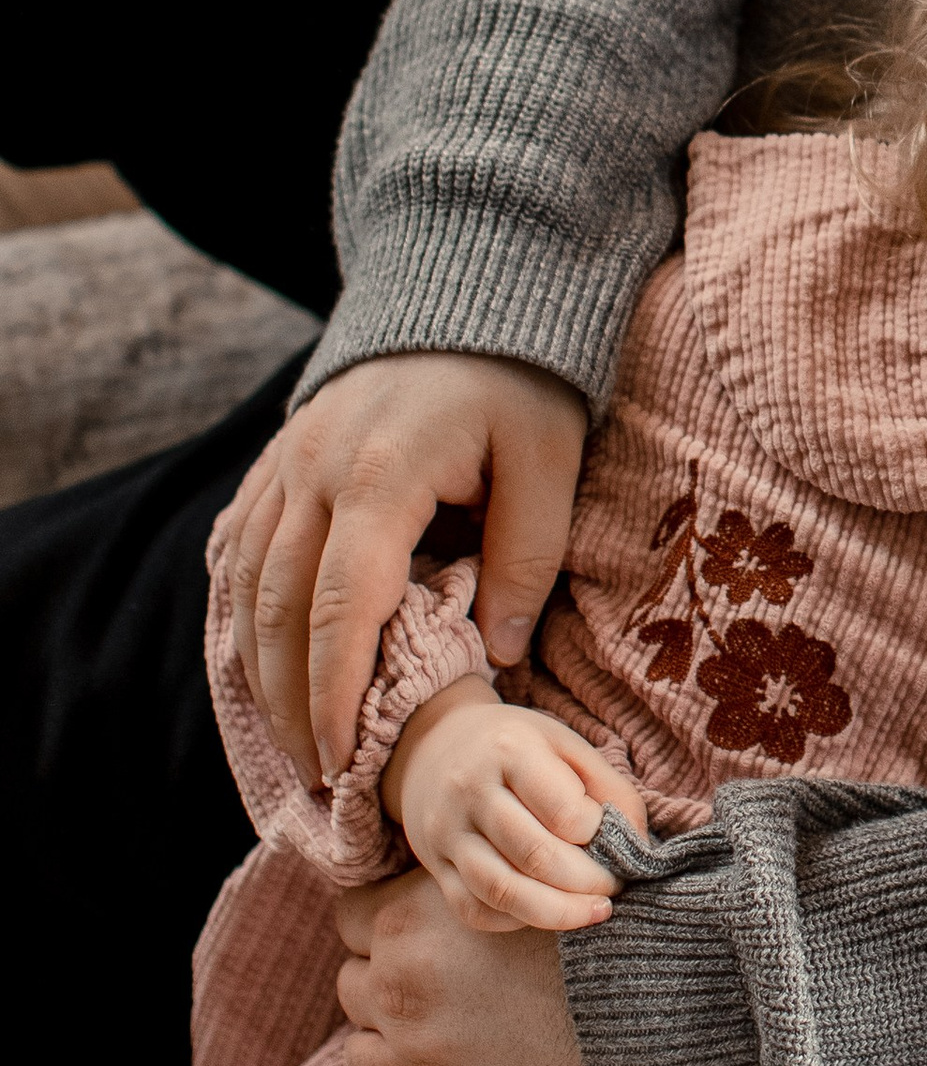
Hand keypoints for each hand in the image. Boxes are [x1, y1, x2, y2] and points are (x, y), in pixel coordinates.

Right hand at [228, 350, 587, 785]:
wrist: (470, 291)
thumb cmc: (522, 380)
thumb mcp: (549, 459)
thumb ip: (525, 556)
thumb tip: (496, 653)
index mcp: (381, 475)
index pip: (343, 606)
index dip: (336, 691)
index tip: (343, 758)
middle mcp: (314, 471)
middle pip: (278, 609)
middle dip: (289, 701)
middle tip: (317, 773)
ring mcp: (286, 462)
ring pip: (246, 585)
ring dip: (258, 667)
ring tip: (289, 738)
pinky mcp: (277, 460)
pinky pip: (239, 549)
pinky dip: (242, 612)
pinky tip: (260, 662)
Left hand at [332, 866, 620, 1065]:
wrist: (661, 996)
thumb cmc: (608, 927)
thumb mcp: (533, 879)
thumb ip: (481, 880)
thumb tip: (469, 875)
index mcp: (416, 921)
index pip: (351, 919)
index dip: (380, 924)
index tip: (408, 932)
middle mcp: (404, 990)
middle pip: (352, 987)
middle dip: (382, 986)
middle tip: (427, 989)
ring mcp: (422, 1064)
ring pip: (360, 1059)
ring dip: (382, 1051)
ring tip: (415, 1051)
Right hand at [382, 676, 648, 932]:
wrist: (436, 747)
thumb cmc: (516, 746)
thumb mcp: (564, 744)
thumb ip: (607, 786)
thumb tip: (639, 840)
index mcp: (510, 750)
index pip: (564, 811)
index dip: (599, 833)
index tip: (615, 836)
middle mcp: (471, 792)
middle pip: (535, 856)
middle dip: (587, 882)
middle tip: (615, 886)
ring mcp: (447, 834)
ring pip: (501, 892)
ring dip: (557, 914)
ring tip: (595, 912)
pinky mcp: (435, 867)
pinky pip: (474, 910)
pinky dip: (516, 921)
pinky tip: (547, 914)